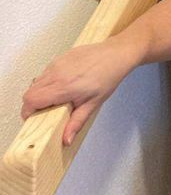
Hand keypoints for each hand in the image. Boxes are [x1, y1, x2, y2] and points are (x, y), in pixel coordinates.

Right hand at [21, 39, 137, 144]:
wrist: (116, 54)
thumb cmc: (108, 78)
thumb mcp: (94, 103)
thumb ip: (76, 122)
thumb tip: (65, 140)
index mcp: (63, 87)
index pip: (31, 100)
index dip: (29, 112)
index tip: (35, 118)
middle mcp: (56, 74)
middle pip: (29, 93)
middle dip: (33, 104)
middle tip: (47, 110)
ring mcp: (57, 63)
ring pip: (36, 82)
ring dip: (40, 92)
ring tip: (57, 97)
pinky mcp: (60, 57)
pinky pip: (45, 72)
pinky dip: (47, 81)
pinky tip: (63, 84)